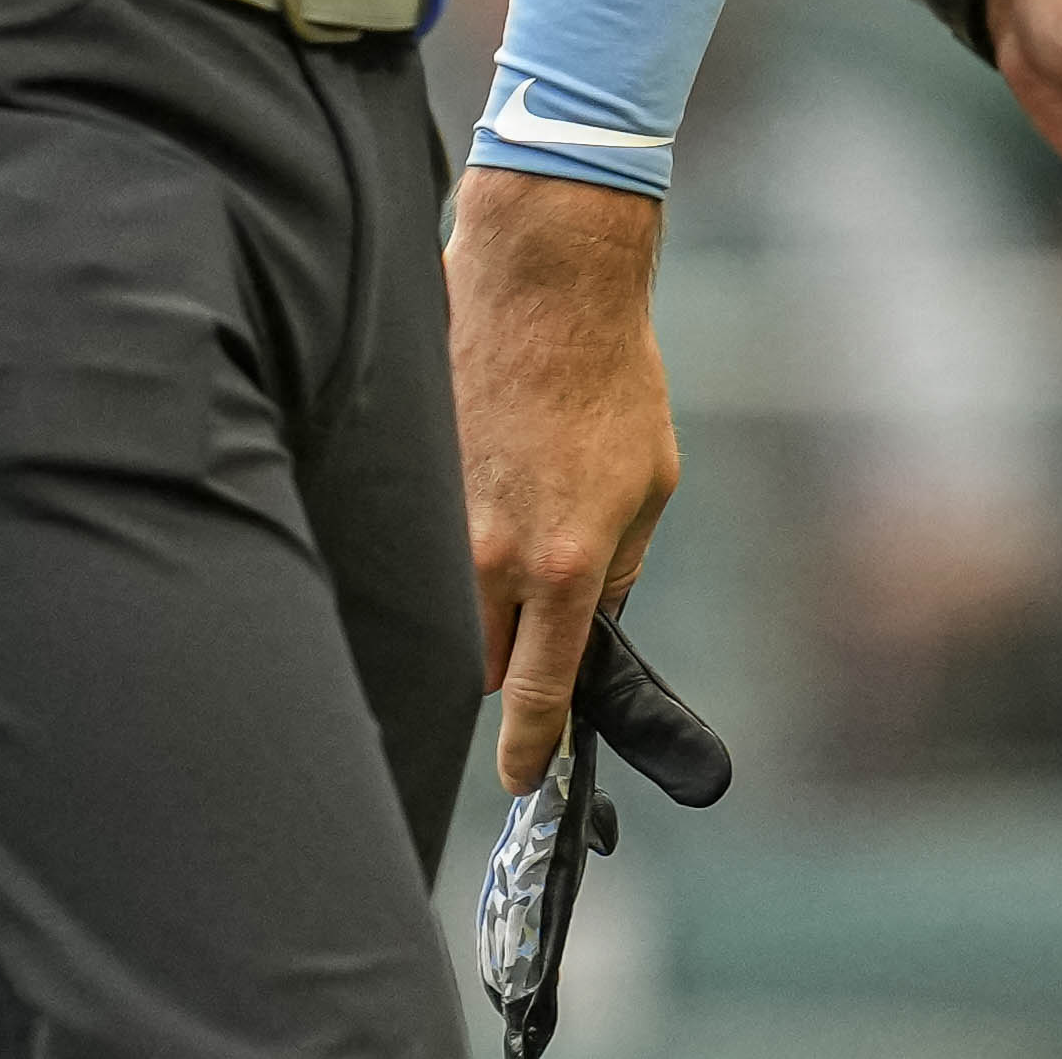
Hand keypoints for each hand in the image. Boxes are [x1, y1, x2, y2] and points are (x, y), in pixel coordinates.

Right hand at [445, 167, 680, 796]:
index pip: (539, 691)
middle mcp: (494, 553)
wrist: (545, 283)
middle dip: (511, 665)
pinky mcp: (410, 479)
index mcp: (567, 562)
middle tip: (538, 630)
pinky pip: (423, 543)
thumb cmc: (611, 376)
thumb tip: (592, 616)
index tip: (523, 778)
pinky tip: (479, 484)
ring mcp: (443, 517)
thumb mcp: (651, 482)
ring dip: (477, 601)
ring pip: (450, 606)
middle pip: (484, 661)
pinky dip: (445, 540)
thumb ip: (618, 564)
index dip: (530, 749)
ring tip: (514, 536)